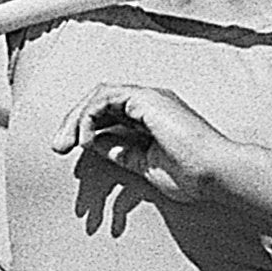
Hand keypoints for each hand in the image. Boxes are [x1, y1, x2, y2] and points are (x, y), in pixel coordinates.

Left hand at [55, 82, 249, 210]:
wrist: (214, 173)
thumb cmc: (192, 175)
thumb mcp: (144, 164)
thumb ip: (121, 152)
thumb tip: (95, 144)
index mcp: (153, 117)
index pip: (110, 113)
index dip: (87, 128)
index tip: (71, 150)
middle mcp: (150, 103)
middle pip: (101, 101)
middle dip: (74, 121)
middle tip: (57, 146)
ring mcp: (149, 98)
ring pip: (100, 95)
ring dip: (77, 117)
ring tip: (64, 143)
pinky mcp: (147, 99)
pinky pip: (106, 98)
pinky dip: (90, 115)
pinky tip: (85, 138)